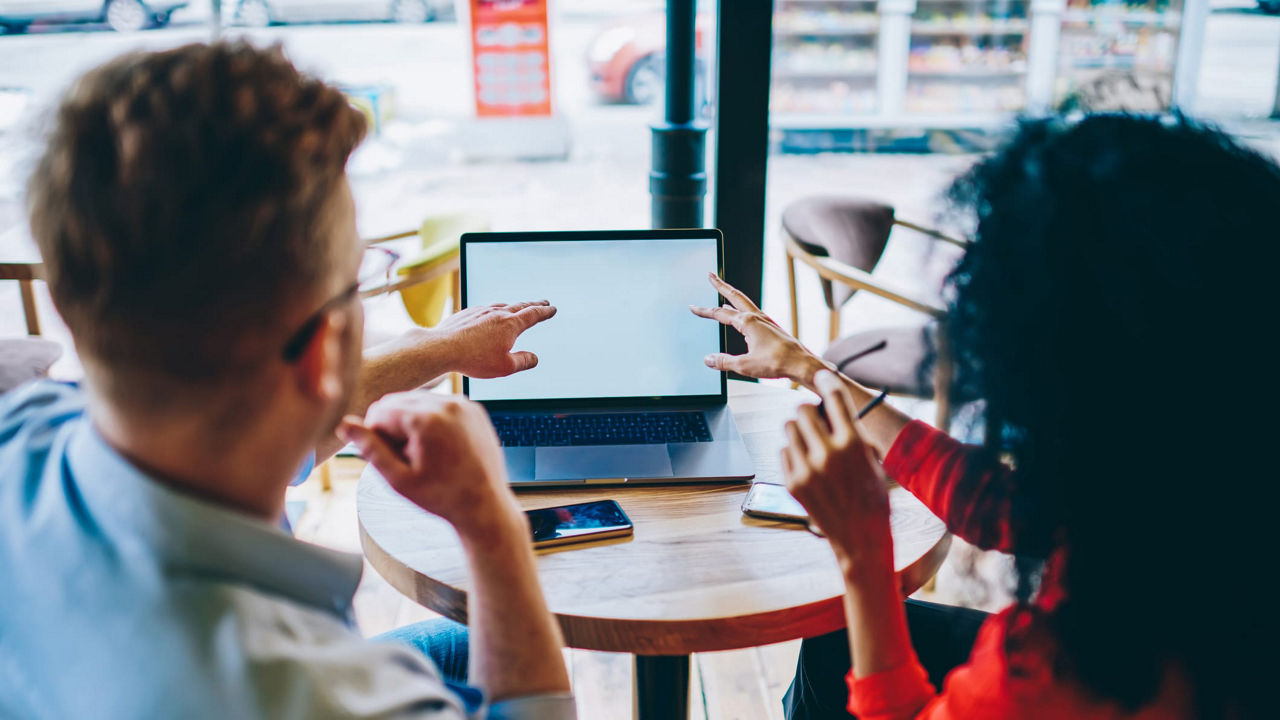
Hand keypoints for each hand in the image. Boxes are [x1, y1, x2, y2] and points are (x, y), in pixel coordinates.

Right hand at [339, 392, 524, 542]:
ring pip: (417, 401)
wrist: (485, 505)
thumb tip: (344, 424)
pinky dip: (431, 420)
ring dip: (411, 423)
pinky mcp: (474, 408)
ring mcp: (464, 403)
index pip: (379, 411)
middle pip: (397, 401)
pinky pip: (439, 405)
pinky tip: (440, 448)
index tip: (390, 459)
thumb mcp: (399, 479)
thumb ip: (370, 449)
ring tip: (424, 454)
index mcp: (426, 419)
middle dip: (393, 427)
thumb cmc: (441, 497)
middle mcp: (447, 403)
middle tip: (407, 459)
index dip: (375, 436)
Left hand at [436, 301, 556, 378]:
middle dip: (533, 305)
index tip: (552, 308)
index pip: (533, 315)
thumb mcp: (505, 367)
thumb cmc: (474, 359)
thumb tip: (535, 358)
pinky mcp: (466, 314)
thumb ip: (523, 361)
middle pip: (519, 306)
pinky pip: (484, 309)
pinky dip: (493, 310)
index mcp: (510, 324)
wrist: (442, 348)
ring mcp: (480, 311)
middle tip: (543, 302)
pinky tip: (489, 315)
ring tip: (517, 308)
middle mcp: (497, 313)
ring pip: (501, 305)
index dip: (544, 312)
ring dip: (513, 306)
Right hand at [690, 274, 825, 385]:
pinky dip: (743, 309)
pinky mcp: (772, 328)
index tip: (693, 307)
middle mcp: (757, 318)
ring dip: (732, 296)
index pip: (720, 314)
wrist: (801, 363)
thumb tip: (708, 359)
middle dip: (721, 286)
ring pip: (745, 303)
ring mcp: (766, 321)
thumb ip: (724, 362)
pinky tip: (742, 316)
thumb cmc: (777, 362)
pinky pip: (753, 313)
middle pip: (735, 296)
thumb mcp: (744, 365)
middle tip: (711, 275)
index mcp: (748, 323)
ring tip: (724, 292)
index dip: (705, 311)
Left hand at [781, 370, 892, 572]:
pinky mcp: (793, 483)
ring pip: (789, 428)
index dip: (827, 382)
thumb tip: (830, 404)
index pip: (834, 398)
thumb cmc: (871, 496)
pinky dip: (794, 452)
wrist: (861, 537)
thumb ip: (852, 431)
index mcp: (853, 445)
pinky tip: (809, 464)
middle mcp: (827, 454)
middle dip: (809, 410)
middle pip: (802, 409)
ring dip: (800, 430)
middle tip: (817, 419)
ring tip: (813, 443)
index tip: (823, 377)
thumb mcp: (872, 459)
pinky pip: (784, 450)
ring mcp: (806, 470)